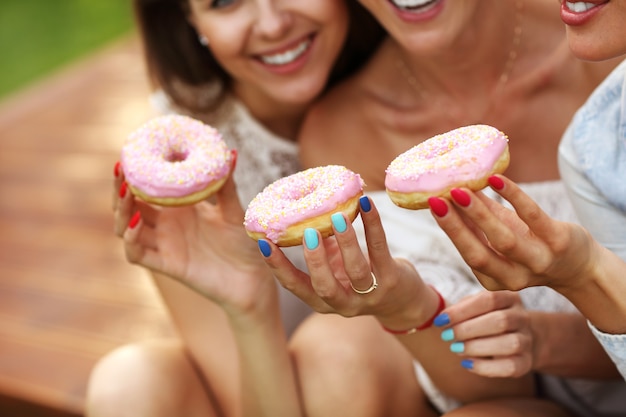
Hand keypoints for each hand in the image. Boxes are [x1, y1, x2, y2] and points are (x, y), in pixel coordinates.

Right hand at [111, 155, 275, 311]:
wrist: (253, 277)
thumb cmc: (244, 243)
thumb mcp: (234, 210)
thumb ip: (227, 185)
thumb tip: (230, 153)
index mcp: (179, 207)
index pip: (147, 187)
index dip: (135, 173)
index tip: (131, 153)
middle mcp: (167, 225)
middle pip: (129, 205)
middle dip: (120, 188)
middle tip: (121, 169)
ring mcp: (164, 244)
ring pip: (126, 228)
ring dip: (121, 210)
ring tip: (126, 192)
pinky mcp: (167, 265)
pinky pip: (138, 254)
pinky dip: (131, 239)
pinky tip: (135, 223)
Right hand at [260, 195, 440, 330]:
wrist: (403, 301)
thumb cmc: (360, 277)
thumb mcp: (336, 267)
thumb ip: (321, 247)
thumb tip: (299, 212)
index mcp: (323, 300)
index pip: (295, 286)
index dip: (278, 266)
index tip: (263, 243)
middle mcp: (344, 303)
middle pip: (324, 286)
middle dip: (314, 260)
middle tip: (307, 232)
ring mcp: (370, 294)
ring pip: (355, 270)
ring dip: (346, 242)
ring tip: (337, 217)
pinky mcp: (392, 280)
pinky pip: (380, 249)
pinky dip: (372, 225)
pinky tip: (366, 204)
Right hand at [428, 175, 597, 292]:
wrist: (577, 264)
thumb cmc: (529, 245)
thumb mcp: (500, 236)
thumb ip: (475, 221)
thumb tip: (447, 190)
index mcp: (493, 280)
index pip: (467, 254)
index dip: (450, 229)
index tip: (433, 203)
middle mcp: (514, 277)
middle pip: (479, 254)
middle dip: (456, 227)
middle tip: (438, 199)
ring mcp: (538, 261)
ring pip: (503, 240)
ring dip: (479, 213)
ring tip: (461, 190)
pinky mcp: (559, 242)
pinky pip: (533, 217)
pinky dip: (513, 197)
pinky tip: (496, 179)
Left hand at [434, 290, 533, 377]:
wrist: (519, 337)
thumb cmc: (487, 318)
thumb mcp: (477, 306)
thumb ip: (461, 308)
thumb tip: (442, 319)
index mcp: (509, 297)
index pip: (489, 299)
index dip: (462, 310)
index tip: (440, 320)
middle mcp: (522, 317)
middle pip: (500, 321)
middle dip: (468, 330)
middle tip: (447, 336)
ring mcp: (527, 340)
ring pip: (509, 344)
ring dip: (477, 347)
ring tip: (456, 349)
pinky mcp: (526, 362)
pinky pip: (509, 367)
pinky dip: (485, 367)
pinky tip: (466, 364)